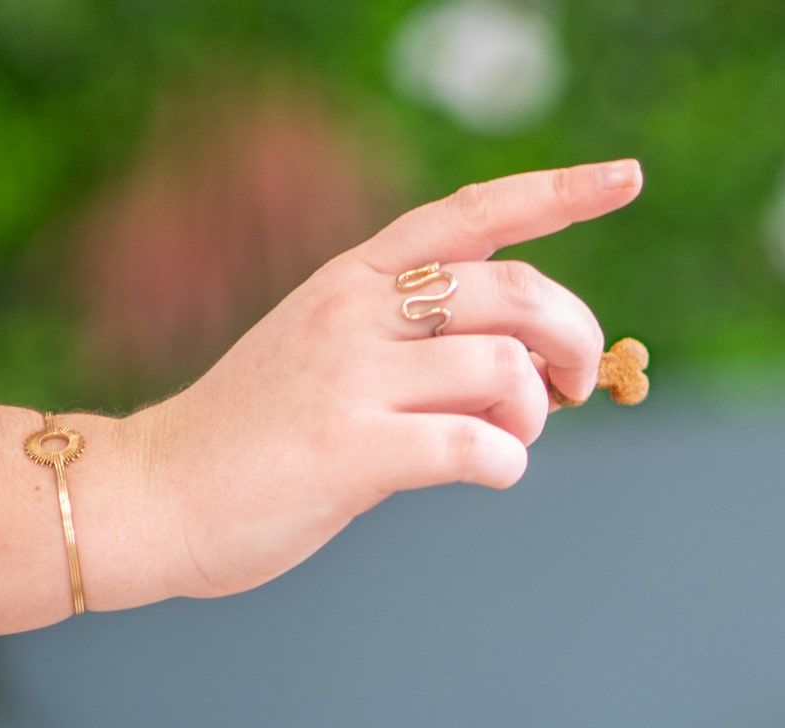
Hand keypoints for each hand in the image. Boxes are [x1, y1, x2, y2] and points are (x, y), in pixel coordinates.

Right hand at [117, 159, 641, 601]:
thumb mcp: (335, 356)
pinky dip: (506, 467)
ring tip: (503, 443)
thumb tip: (531, 366)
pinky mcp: (350, 449)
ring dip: (533, 418)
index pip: (473, 214)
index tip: (628, 178)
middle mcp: (356, 308)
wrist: (157, 492)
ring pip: (505, 370)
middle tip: (571, 390)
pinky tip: (487, 475)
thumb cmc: (264, 438)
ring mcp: (350, 376)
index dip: (560, 195)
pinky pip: (476, 448)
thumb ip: (420, 343)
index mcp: (356, 276)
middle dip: (574, 341)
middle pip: (516, 291)